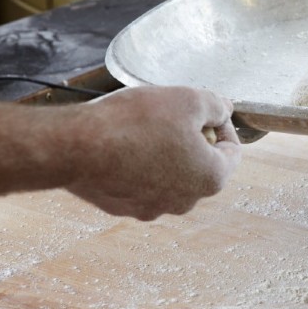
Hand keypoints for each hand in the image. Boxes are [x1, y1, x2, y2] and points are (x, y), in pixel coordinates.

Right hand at [67, 86, 241, 220]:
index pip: (232, 150)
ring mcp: (153, 208)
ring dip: (166, 151)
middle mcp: (186, 201)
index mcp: (211, 179)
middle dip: (194, 138)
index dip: (222, 124)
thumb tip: (225, 110)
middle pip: (202, 164)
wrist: (75, 147)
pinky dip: (139, 164)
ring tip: (146, 127)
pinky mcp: (123, 208)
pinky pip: (141, 182)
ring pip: (171, 174)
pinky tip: (125, 143)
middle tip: (175, 115)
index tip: (207, 109)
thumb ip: (216, 105)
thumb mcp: (188, 100)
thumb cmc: (136, 122)